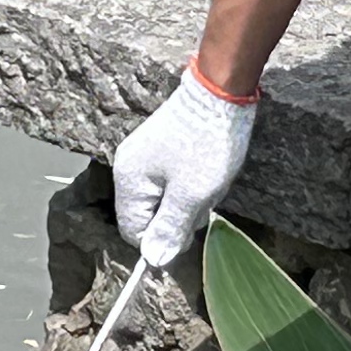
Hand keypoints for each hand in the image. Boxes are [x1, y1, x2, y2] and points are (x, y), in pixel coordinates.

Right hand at [113, 65, 256, 264]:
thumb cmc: (207, 144)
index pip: (134, 231)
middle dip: (179, 214)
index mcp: (129, 180)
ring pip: (164, 198)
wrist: (221, 90)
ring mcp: (144, 154)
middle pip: (149, 214)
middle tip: (203, 194)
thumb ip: (170, 228)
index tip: (191, 224)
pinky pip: (171, 179)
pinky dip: (191, 181)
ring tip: (208, 177)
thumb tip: (153, 259)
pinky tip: (207, 167)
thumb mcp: (192, 195)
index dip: (162, 237)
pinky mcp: (160, 146)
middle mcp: (129, 167)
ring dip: (189, 197)